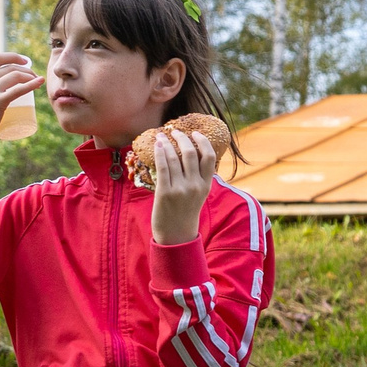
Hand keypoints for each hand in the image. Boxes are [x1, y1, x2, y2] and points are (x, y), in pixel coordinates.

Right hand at [0, 52, 41, 132]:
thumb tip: (6, 79)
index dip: (13, 56)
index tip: (25, 60)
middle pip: (9, 67)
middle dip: (26, 69)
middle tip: (34, 76)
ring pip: (15, 75)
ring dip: (30, 76)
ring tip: (37, 81)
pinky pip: (18, 89)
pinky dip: (32, 84)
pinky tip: (40, 82)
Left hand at [149, 125, 218, 244]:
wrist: (176, 235)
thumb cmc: (185, 214)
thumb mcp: (198, 196)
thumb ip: (197, 178)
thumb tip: (189, 158)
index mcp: (206, 185)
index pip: (209, 157)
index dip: (203, 142)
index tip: (196, 133)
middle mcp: (195, 185)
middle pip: (191, 153)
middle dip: (183, 138)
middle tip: (176, 131)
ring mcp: (181, 189)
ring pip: (175, 157)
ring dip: (168, 142)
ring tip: (162, 135)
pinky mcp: (165, 192)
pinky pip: (163, 166)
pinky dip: (160, 153)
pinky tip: (157, 145)